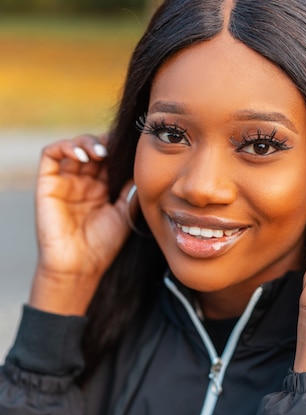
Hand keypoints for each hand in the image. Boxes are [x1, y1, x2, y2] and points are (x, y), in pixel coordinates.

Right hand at [30, 134, 134, 314]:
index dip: (119, 151)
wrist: (79, 266)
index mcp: (101, 189)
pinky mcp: (47, 183)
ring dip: (87, 142)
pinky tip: (83, 155)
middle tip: (117, 148)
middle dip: (106, 144)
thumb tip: (143, 168)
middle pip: (92, 149)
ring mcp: (65, 181)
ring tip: (101, 153)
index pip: (109, 159)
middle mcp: (82, 182)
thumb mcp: (125, 214)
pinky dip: (65, 146)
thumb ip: (131, 190)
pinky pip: (51, 154)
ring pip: (73, 147)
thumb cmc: (102, 246)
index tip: (132, 151)